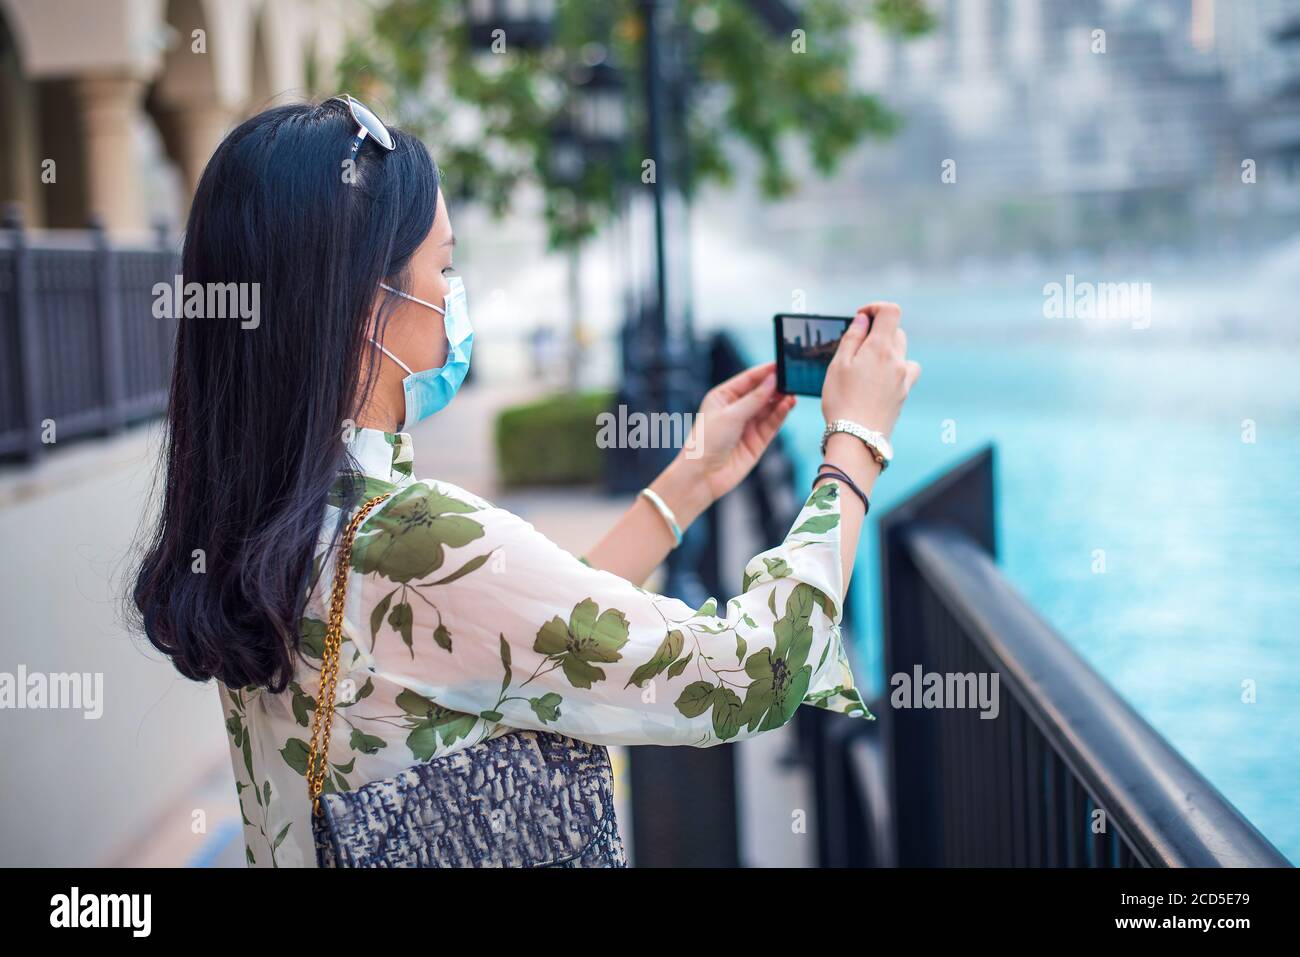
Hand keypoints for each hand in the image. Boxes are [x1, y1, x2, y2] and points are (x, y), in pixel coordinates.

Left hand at [651, 362, 795, 525]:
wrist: (702, 476)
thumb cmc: (706, 442)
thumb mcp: (730, 415)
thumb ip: (754, 399)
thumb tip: (773, 380)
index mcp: (722, 397)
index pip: (747, 380)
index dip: (764, 371)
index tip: (781, 364)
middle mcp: (736, 410)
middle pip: (761, 393)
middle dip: (776, 386)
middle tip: (792, 378)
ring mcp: (748, 426)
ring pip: (769, 408)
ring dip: (781, 400)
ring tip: (793, 392)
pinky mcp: (757, 441)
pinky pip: (772, 423)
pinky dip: (781, 414)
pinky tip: (788, 404)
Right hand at [821, 302, 919, 437]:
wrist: (858, 438)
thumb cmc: (842, 401)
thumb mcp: (838, 364)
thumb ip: (852, 337)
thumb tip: (863, 318)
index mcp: (881, 347)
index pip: (891, 311)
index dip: (875, 308)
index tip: (860, 317)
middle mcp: (898, 360)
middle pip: (896, 331)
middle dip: (877, 331)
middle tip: (856, 345)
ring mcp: (904, 378)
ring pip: (901, 352)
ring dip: (886, 351)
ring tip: (866, 365)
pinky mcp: (904, 394)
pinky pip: (904, 372)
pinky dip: (893, 369)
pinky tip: (877, 381)